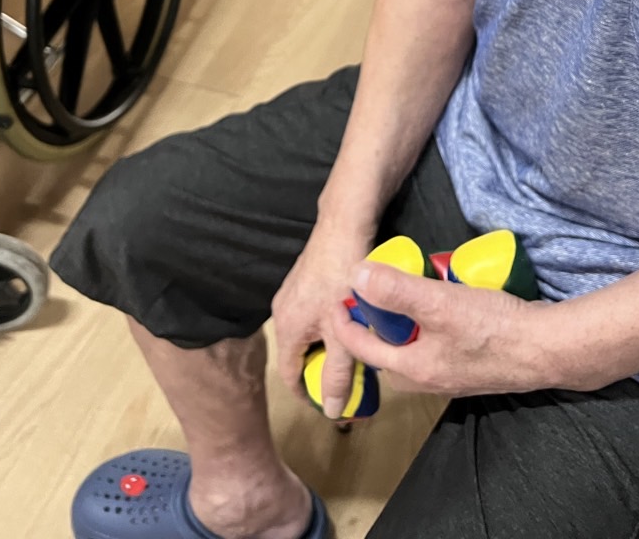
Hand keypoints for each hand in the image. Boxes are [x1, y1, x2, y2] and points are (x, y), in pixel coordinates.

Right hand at [271, 221, 374, 418]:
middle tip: (351, 377)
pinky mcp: (305, 280)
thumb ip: (338, 373)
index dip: (309, 394)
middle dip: (322, 368)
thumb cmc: (341, 279)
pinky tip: (352, 321)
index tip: (332, 403)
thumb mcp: (343, 331)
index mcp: (286, 329)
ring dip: (328, 345)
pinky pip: (313, 314)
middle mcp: (282, 312)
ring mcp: (292, 293)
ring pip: (309, 333)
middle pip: (299, 354)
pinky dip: (329, 325)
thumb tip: (331, 411)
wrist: (344, 226)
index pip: (290, 376)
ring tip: (355, 350)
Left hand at [330, 259, 556, 398]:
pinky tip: (443, 303)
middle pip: (387, 354)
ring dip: (404, 325)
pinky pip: (437, 345)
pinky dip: (429, 327)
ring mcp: (453, 373)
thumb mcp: (439, 303)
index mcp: (414, 369)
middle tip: (371, 295)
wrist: (548, 348)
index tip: (338, 299)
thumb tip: (356, 276)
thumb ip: (396, 291)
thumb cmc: (493, 328)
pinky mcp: (473, 364)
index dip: (345, 325)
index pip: (364, 351)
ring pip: (414, 349)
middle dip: (374, 327)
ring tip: (406, 293)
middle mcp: (430, 378)